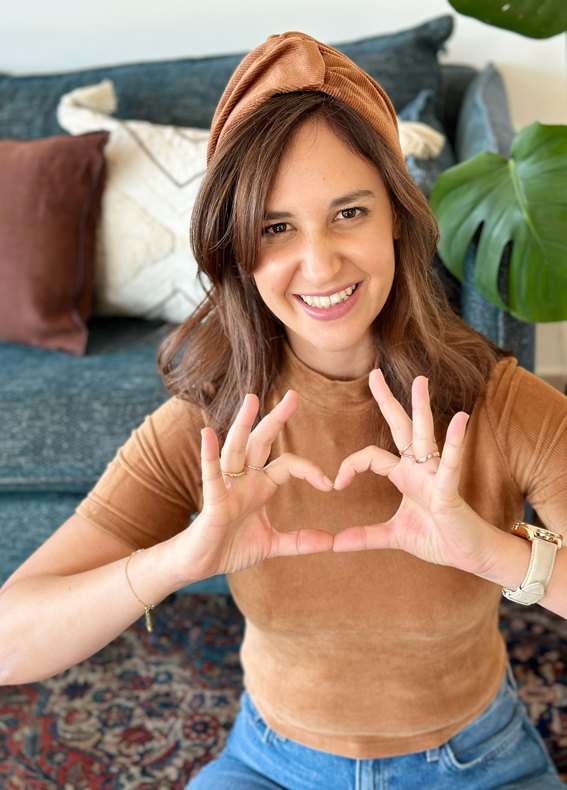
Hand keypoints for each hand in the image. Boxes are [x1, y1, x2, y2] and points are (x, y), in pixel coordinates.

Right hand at [171, 390, 333, 583]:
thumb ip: (299, 542)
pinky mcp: (212, 502)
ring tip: (251, 398)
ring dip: (243, 423)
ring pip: (236, 449)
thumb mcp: (271, 544)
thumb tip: (331, 542)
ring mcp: (226, 487)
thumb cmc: (230, 548)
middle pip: (261, 442)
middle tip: (293, 395)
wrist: (200, 565)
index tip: (329, 485)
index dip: (309, 470)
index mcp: (260, 486)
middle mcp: (244, 480)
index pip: (287, 465)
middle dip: (276, 419)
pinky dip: (209, 455)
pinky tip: (207, 433)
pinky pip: (210, 475)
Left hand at [332, 370, 497, 574]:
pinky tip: (460, 419)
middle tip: (374, 373)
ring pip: (425, 435)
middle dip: (387, 400)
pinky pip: (450, 463)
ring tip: (420, 380)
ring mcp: (435, 475)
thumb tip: (335, 543)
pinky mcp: (449, 489)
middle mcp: (419, 468)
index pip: (371, 457)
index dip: (351, 465)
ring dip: (422, 407)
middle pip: (400, 427)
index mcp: (404, 475)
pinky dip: (454, 442)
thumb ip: (366, 536)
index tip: (335, 484)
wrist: (469, 555)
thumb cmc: (438, 538)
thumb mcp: (394, 536)